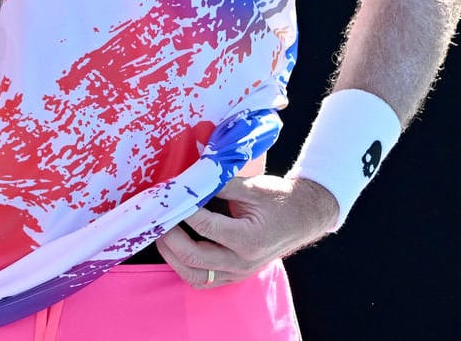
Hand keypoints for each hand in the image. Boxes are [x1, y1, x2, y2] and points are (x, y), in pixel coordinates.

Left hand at [154, 174, 338, 287]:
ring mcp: (239, 272)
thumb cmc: (279, 198)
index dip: (182, 209)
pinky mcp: (235, 275)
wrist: (304, 216)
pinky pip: (203, 279)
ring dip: (172, 256)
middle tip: (156, 217)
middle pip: (194, 257)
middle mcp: (242, 261)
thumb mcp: (251, 186)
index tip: (168, 195)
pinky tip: (174, 248)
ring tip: (160, 234)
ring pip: (195, 275)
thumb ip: (218, 184)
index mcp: (248, 239)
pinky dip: (184, 266)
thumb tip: (188, 181)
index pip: (204, 225)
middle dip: (169, 237)